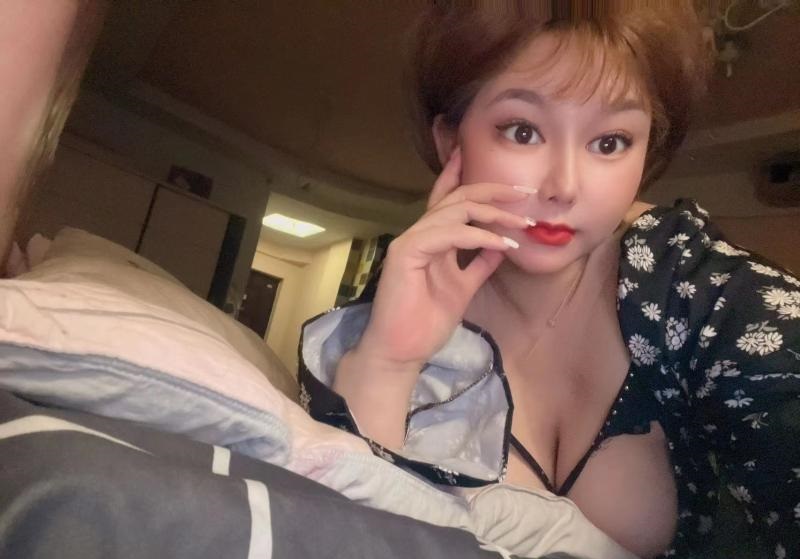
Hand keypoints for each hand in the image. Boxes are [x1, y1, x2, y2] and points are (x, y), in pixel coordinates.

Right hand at [353, 147, 532, 369]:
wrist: (400, 352)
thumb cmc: (425, 323)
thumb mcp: (463, 288)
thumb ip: (479, 265)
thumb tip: (501, 244)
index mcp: (430, 240)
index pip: (448, 200)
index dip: (467, 177)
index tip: (495, 170)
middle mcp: (418, 234)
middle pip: (456, 198)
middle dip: (492, 190)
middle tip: (524, 191)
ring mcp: (410, 240)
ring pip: (455, 210)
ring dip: (493, 213)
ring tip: (522, 221)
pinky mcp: (406, 252)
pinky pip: (449, 234)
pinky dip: (479, 236)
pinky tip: (503, 242)